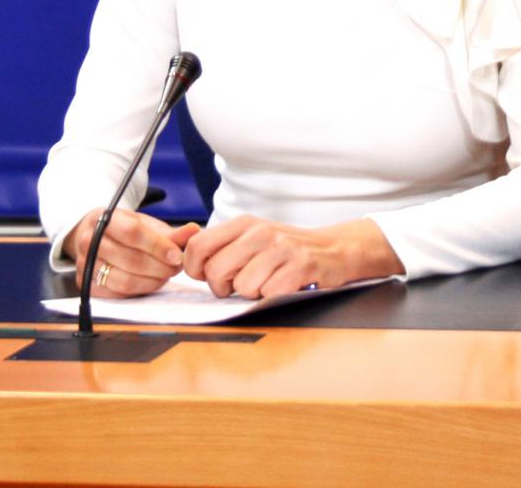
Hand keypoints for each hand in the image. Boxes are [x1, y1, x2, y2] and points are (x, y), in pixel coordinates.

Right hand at [69, 208, 201, 297]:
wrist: (96, 237)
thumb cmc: (124, 230)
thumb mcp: (146, 225)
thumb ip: (170, 232)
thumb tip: (194, 231)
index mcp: (103, 218)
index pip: (132, 232)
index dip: (157, 246)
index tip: (176, 255)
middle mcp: (88, 240)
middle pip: (130, 259)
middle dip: (160, 266)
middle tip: (175, 267)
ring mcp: (84, 263)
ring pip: (125, 280)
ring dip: (152, 281)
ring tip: (165, 275)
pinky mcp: (86, 283)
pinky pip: (117, 293)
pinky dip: (139, 290)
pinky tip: (150, 282)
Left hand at [182, 216, 402, 299]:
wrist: (333, 249)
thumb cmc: (285, 249)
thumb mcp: (252, 237)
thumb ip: (222, 246)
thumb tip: (188, 263)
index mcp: (242, 223)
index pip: (197, 247)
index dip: (195, 269)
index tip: (208, 276)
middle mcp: (259, 232)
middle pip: (216, 272)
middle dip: (224, 288)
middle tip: (240, 285)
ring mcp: (280, 248)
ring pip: (242, 287)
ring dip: (253, 293)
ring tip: (267, 282)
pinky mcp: (299, 267)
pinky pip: (268, 294)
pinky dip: (274, 297)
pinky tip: (284, 286)